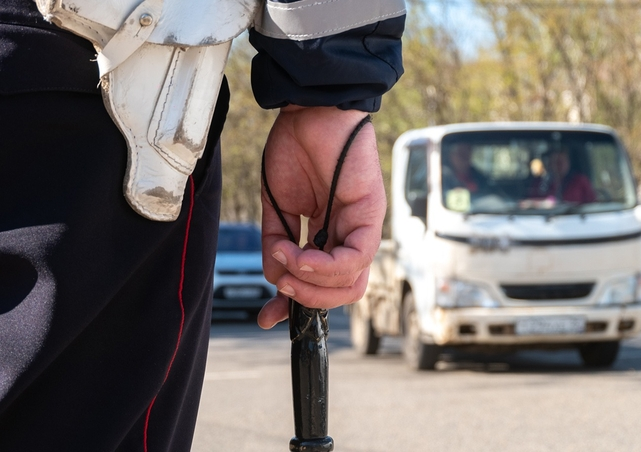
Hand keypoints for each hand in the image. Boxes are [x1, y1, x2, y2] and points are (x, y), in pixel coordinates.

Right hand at [257, 106, 385, 328]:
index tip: (267, 316)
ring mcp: (364, 226)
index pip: (323, 284)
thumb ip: (278, 245)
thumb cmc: (295, 149)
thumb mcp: (277, 208)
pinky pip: (355, 258)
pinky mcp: (372, 213)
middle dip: (309, 300)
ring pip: (351, 283)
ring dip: (311, 283)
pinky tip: (297, 253)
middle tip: (281, 287)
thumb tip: (276, 278)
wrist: (307, 110)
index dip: (296, 305)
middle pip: (343, 292)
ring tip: (285, 260)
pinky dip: (322, 266)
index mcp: (330, 235)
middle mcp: (351, 235)